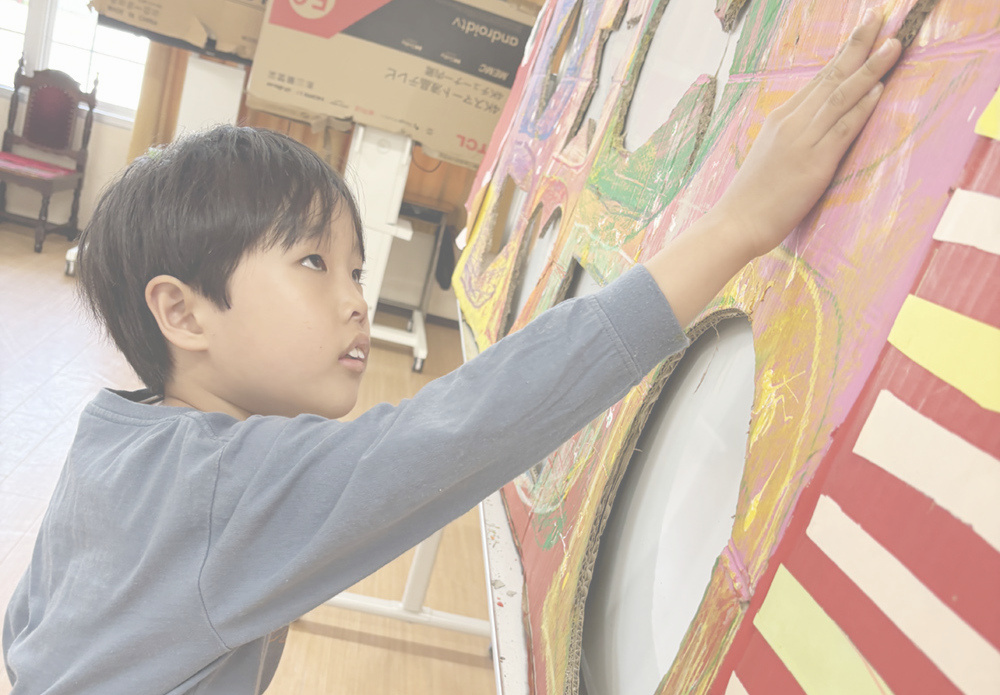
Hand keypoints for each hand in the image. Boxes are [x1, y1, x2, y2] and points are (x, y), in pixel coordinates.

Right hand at [713, 9, 901, 258]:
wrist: (736, 222)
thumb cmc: (751, 197)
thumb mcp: (769, 156)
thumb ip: (790, 138)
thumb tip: (812, 130)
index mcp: (780, 119)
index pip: (819, 80)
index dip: (844, 55)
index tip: (865, 33)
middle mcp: (791, 123)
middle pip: (831, 77)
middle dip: (859, 46)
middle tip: (881, 18)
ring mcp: (802, 141)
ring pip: (841, 96)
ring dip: (870, 69)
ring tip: (893, 45)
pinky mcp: (814, 163)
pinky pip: (843, 128)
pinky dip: (862, 106)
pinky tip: (880, 88)